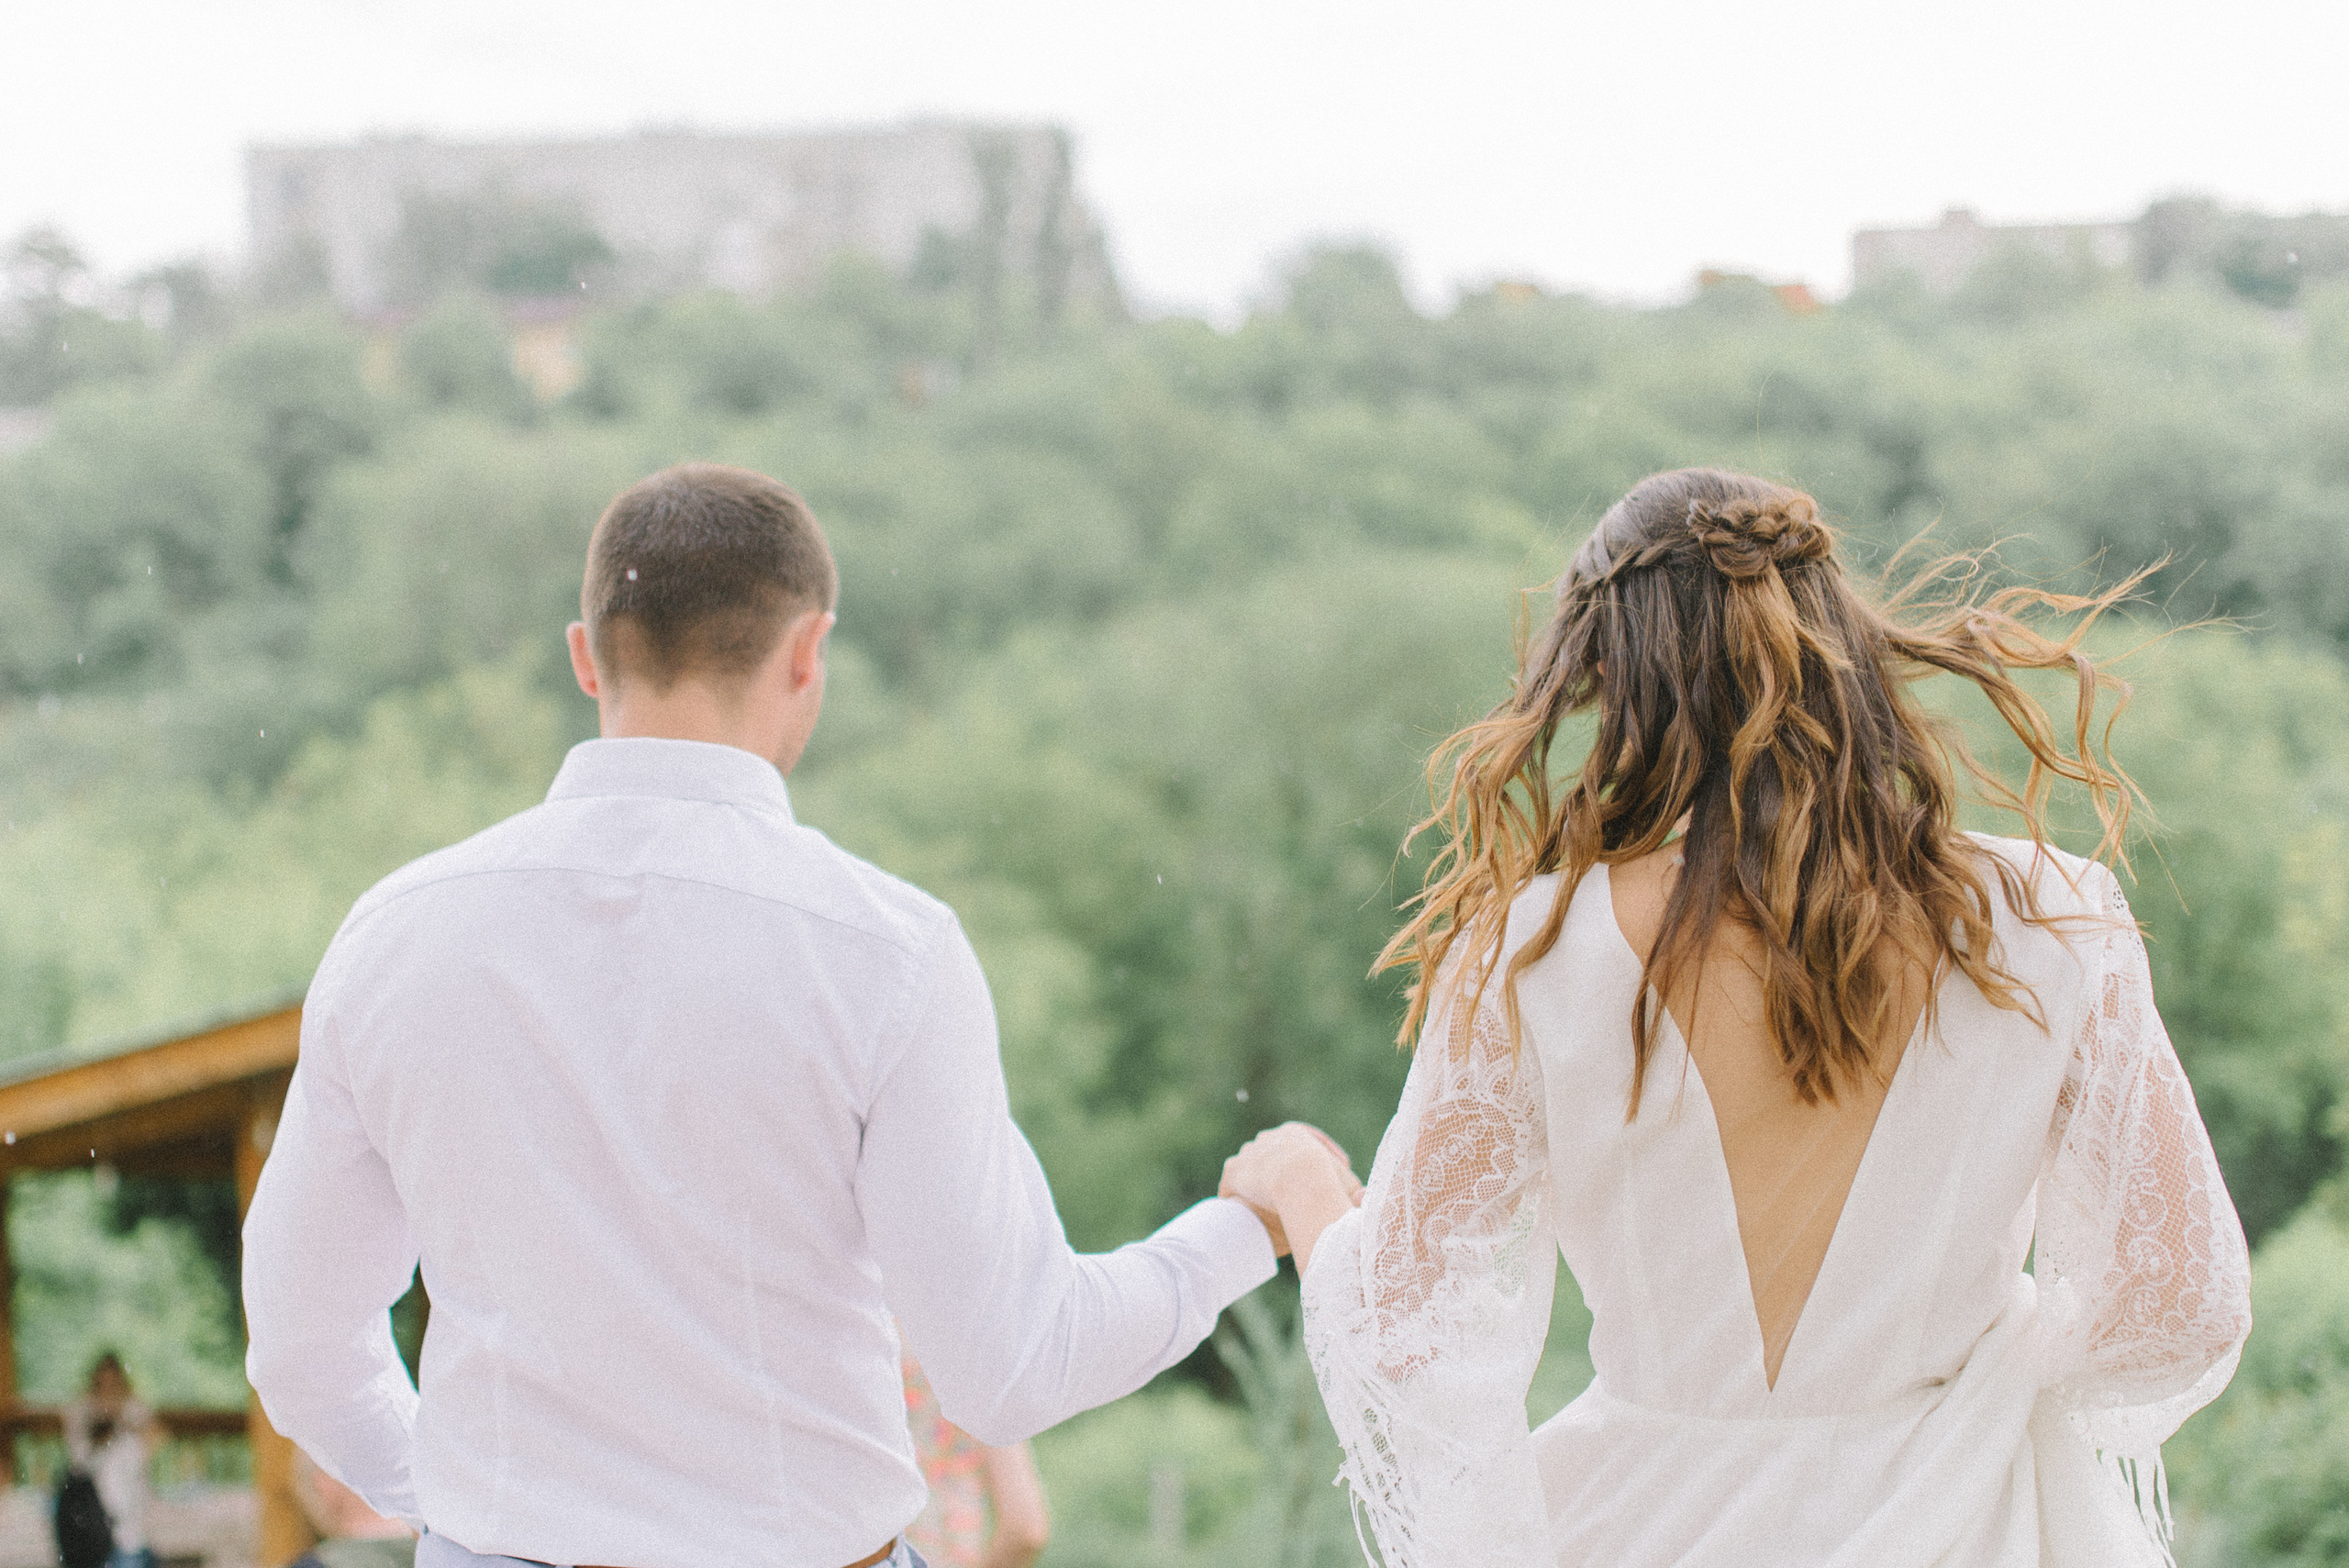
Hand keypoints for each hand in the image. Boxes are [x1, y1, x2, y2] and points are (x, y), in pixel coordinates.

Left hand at [1220, 1122, 1361, 1261]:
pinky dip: (1232, 1195)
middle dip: (1274, 1176)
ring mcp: (1249, 1153)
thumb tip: (1365, 1199)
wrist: (1300, 1174)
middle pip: (1268, 1157)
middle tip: (1279, 1200)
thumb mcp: (1349, 1183)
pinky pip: (1230, 1183)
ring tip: (1255, 1207)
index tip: (1307, 1188)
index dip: (1304, 1171)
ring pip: (1247, 1169)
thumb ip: (1356, 1192)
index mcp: (1295, 1134)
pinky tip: (1235, 1210)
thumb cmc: (1328, 1179)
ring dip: (1250, 1185)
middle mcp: (1269, 1138)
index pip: (1296, 1147)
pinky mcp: (1233, 1170)